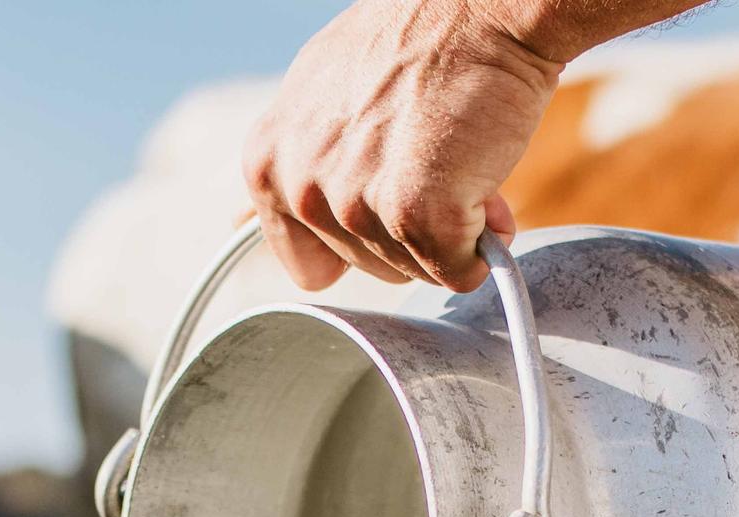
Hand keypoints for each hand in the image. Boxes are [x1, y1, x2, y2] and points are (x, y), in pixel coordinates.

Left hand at [245, 1, 560, 291]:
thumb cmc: (416, 45)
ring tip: (457, 161)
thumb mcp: (323, 96)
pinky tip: (482, 192)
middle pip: (367, 266)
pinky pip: (457, 269)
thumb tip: (255, 231)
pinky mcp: (414, 213)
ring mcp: (354, 204)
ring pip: (413, 267)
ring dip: (448, 231)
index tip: (383, 204)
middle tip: (432, 162)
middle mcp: (300, 186)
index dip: (358, 240)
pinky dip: (480, 244)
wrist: (481, 10)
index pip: (306, 261)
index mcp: (268, 162)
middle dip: (409, 229)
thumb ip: (299, 165)